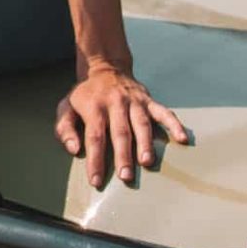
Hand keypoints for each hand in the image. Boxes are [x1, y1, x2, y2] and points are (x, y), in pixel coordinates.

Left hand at [55, 66, 188, 189]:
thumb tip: (74, 149)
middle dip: (123, 155)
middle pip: (120, 132)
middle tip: (126, 176)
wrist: (105, 67)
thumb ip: (64, 128)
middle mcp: (115, 103)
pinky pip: (164, 112)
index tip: (96, 180)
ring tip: (147, 162)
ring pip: (141, 123)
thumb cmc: (85, 96)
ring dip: (145, 143)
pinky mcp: (149, 100)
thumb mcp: (66, 107)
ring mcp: (134, 101)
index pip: (95, 136)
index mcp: (93, 106)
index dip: (95, 159)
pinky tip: (182, 138)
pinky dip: (174, 124)